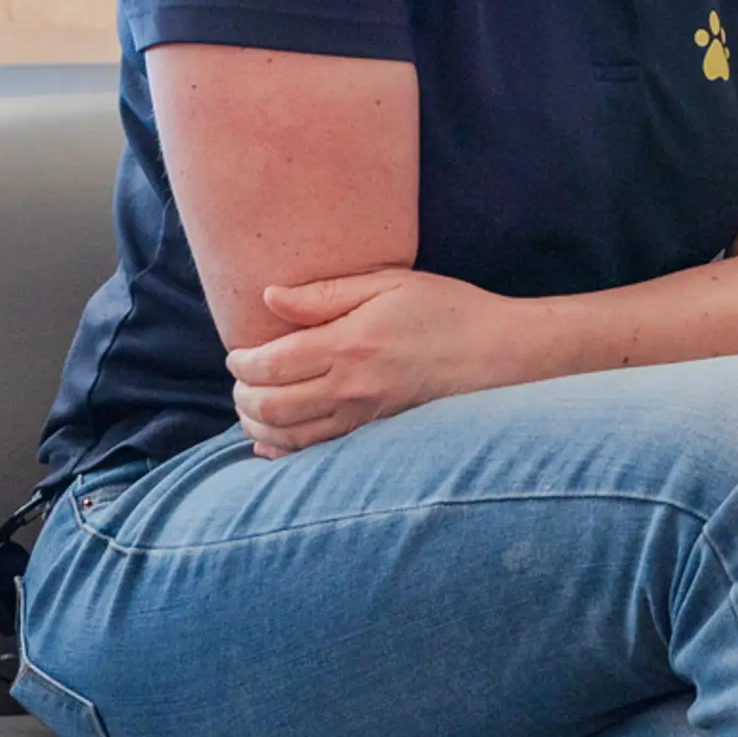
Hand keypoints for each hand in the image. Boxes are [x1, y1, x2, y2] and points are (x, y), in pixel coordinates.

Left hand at [224, 269, 530, 454]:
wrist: (501, 354)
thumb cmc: (448, 309)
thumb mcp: (388, 284)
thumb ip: (325, 293)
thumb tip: (269, 297)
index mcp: (349, 344)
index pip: (271, 364)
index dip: (243, 363)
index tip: (236, 354)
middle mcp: (351, 387)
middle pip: (271, 406)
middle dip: (242, 397)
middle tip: (239, 382)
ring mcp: (365, 416)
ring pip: (290, 436)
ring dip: (257, 426)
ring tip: (250, 410)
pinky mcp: (378, 433)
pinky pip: (320, 452)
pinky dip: (287, 452)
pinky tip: (273, 445)